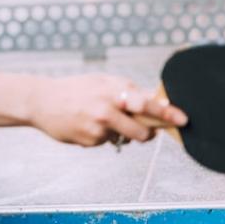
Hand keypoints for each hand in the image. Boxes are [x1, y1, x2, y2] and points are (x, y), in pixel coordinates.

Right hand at [29, 75, 187, 146]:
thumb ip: (128, 91)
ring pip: (124, 138)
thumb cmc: (76, 89)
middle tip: (148, 131)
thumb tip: (155, 101)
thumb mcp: (102, 82)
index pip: (146, 104)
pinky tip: (87, 125)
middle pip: (141, 130)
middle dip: (147, 134)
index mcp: (113, 91)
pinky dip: (102, 136)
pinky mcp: (89, 140)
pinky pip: (106, 141)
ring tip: (101, 119)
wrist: (42, 101)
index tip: (182, 119)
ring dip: (120, 132)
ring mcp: (98, 127)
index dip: (166, 112)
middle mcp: (107, 109)